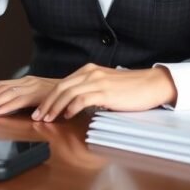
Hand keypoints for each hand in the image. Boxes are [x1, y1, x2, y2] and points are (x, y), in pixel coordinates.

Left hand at [0, 76, 59, 116]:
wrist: (76, 91)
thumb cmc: (58, 97)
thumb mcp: (37, 97)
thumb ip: (22, 100)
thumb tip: (5, 108)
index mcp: (25, 82)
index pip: (0, 86)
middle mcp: (26, 81)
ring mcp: (32, 86)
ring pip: (6, 93)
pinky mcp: (39, 94)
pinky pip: (19, 99)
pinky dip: (7, 105)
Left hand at [33, 64, 177, 121]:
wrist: (151, 84)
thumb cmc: (131, 88)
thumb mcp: (106, 85)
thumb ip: (90, 90)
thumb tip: (74, 103)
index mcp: (89, 70)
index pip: (62, 83)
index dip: (48, 97)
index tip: (41, 110)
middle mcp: (90, 73)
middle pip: (60, 87)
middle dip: (47, 103)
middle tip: (38, 116)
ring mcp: (98, 81)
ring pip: (68, 93)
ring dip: (55, 107)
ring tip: (48, 119)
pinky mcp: (105, 92)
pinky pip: (82, 99)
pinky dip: (72, 107)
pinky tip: (67, 116)